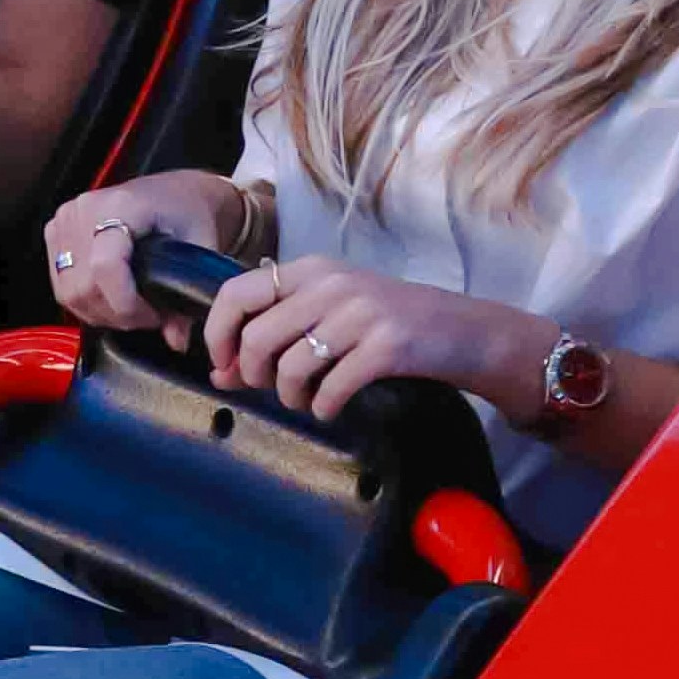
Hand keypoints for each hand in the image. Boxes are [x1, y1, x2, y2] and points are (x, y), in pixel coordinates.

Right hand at [41, 170, 253, 337]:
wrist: (175, 191)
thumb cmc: (188, 211)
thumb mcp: (200, 248)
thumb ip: (187, 293)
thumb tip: (177, 338)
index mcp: (121, 205)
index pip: (104, 267)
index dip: (125, 304)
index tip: (152, 315)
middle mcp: (84, 209)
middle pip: (83, 287)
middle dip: (117, 315)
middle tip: (147, 316)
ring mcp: (66, 220)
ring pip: (68, 292)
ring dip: (99, 313)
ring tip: (131, 309)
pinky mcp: (56, 232)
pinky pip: (61, 285)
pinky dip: (85, 302)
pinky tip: (111, 300)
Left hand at [202, 256, 547, 425]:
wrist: (460, 329)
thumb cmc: (385, 323)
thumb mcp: (328, 314)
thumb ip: (274, 335)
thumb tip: (220, 373)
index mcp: (310, 269)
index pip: (236, 292)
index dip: (219, 334)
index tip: (226, 364)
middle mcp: (331, 284)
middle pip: (258, 339)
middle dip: (257, 376)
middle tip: (277, 389)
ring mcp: (359, 314)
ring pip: (291, 368)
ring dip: (293, 398)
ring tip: (310, 400)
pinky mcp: (385, 347)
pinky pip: (330, 390)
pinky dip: (324, 408)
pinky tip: (333, 407)